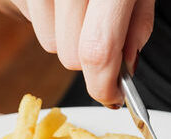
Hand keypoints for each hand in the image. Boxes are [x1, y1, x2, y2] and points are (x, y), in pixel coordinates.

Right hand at [0, 0, 154, 105]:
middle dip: (89, 54)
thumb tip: (124, 66)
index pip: (96, 50)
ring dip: (68, 32)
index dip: (104, 83)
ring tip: (80, 0)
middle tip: (103, 26)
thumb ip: (137, 22)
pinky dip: (48, 13)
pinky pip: (33, 20)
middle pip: (71, 55)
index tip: (113, 96)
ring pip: (50, 42)